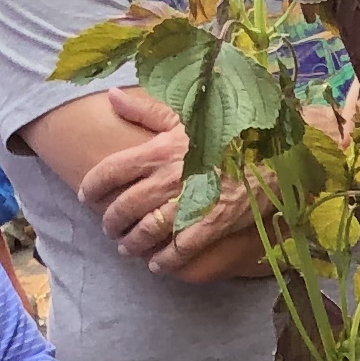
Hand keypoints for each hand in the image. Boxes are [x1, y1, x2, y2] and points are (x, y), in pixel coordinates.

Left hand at [72, 85, 256, 275]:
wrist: (273, 151)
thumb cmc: (228, 131)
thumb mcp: (185, 116)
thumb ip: (146, 110)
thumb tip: (113, 95)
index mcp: (159, 151)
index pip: (112, 171)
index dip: (93, 186)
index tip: (86, 196)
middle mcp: (168, 178)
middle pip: (126, 206)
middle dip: (112, 221)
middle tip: (109, 229)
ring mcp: (190, 203)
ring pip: (148, 230)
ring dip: (134, 243)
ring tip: (128, 249)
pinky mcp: (213, 223)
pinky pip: (181, 247)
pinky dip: (166, 260)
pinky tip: (158, 265)